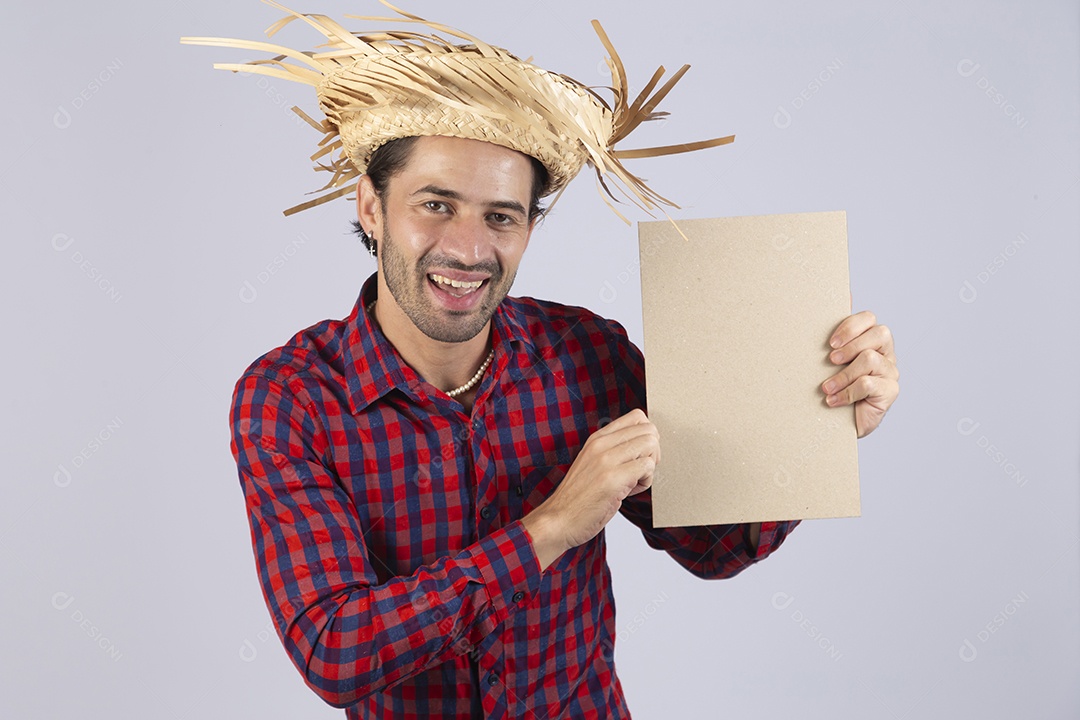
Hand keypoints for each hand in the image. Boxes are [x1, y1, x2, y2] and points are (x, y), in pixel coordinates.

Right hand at [522, 409, 658, 569]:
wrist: (558, 520)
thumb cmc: (578, 497)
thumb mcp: (593, 463)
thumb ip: (613, 450)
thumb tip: (644, 447)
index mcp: (597, 439)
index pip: (637, 417)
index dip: (647, 436)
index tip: (640, 454)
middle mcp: (601, 444)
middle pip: (649, 429)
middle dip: (653, 451)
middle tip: (640, 470)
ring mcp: (606, 460)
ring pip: (651, 444)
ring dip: (650, 466)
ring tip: (634, 481)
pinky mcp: (612, 479)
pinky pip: (647, 467)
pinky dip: (646, 482)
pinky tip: (629, 491)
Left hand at [820, 310, 898, 437]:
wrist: (837, 423)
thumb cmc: (834, 386)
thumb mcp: (829, 360)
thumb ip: (836, 333)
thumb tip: (842, 293)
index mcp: (871, 340)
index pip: (869, 318)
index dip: (850, 326)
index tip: (830, 343)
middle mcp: (885, 353)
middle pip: (879, 333)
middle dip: (851, 345)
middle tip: (830, 360)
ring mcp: (890, 372)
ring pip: (870, 358)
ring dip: (843, 374)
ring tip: (826, 388)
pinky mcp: (890, 391)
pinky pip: (869, 384)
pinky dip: (847, 392)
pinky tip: (833, 401)